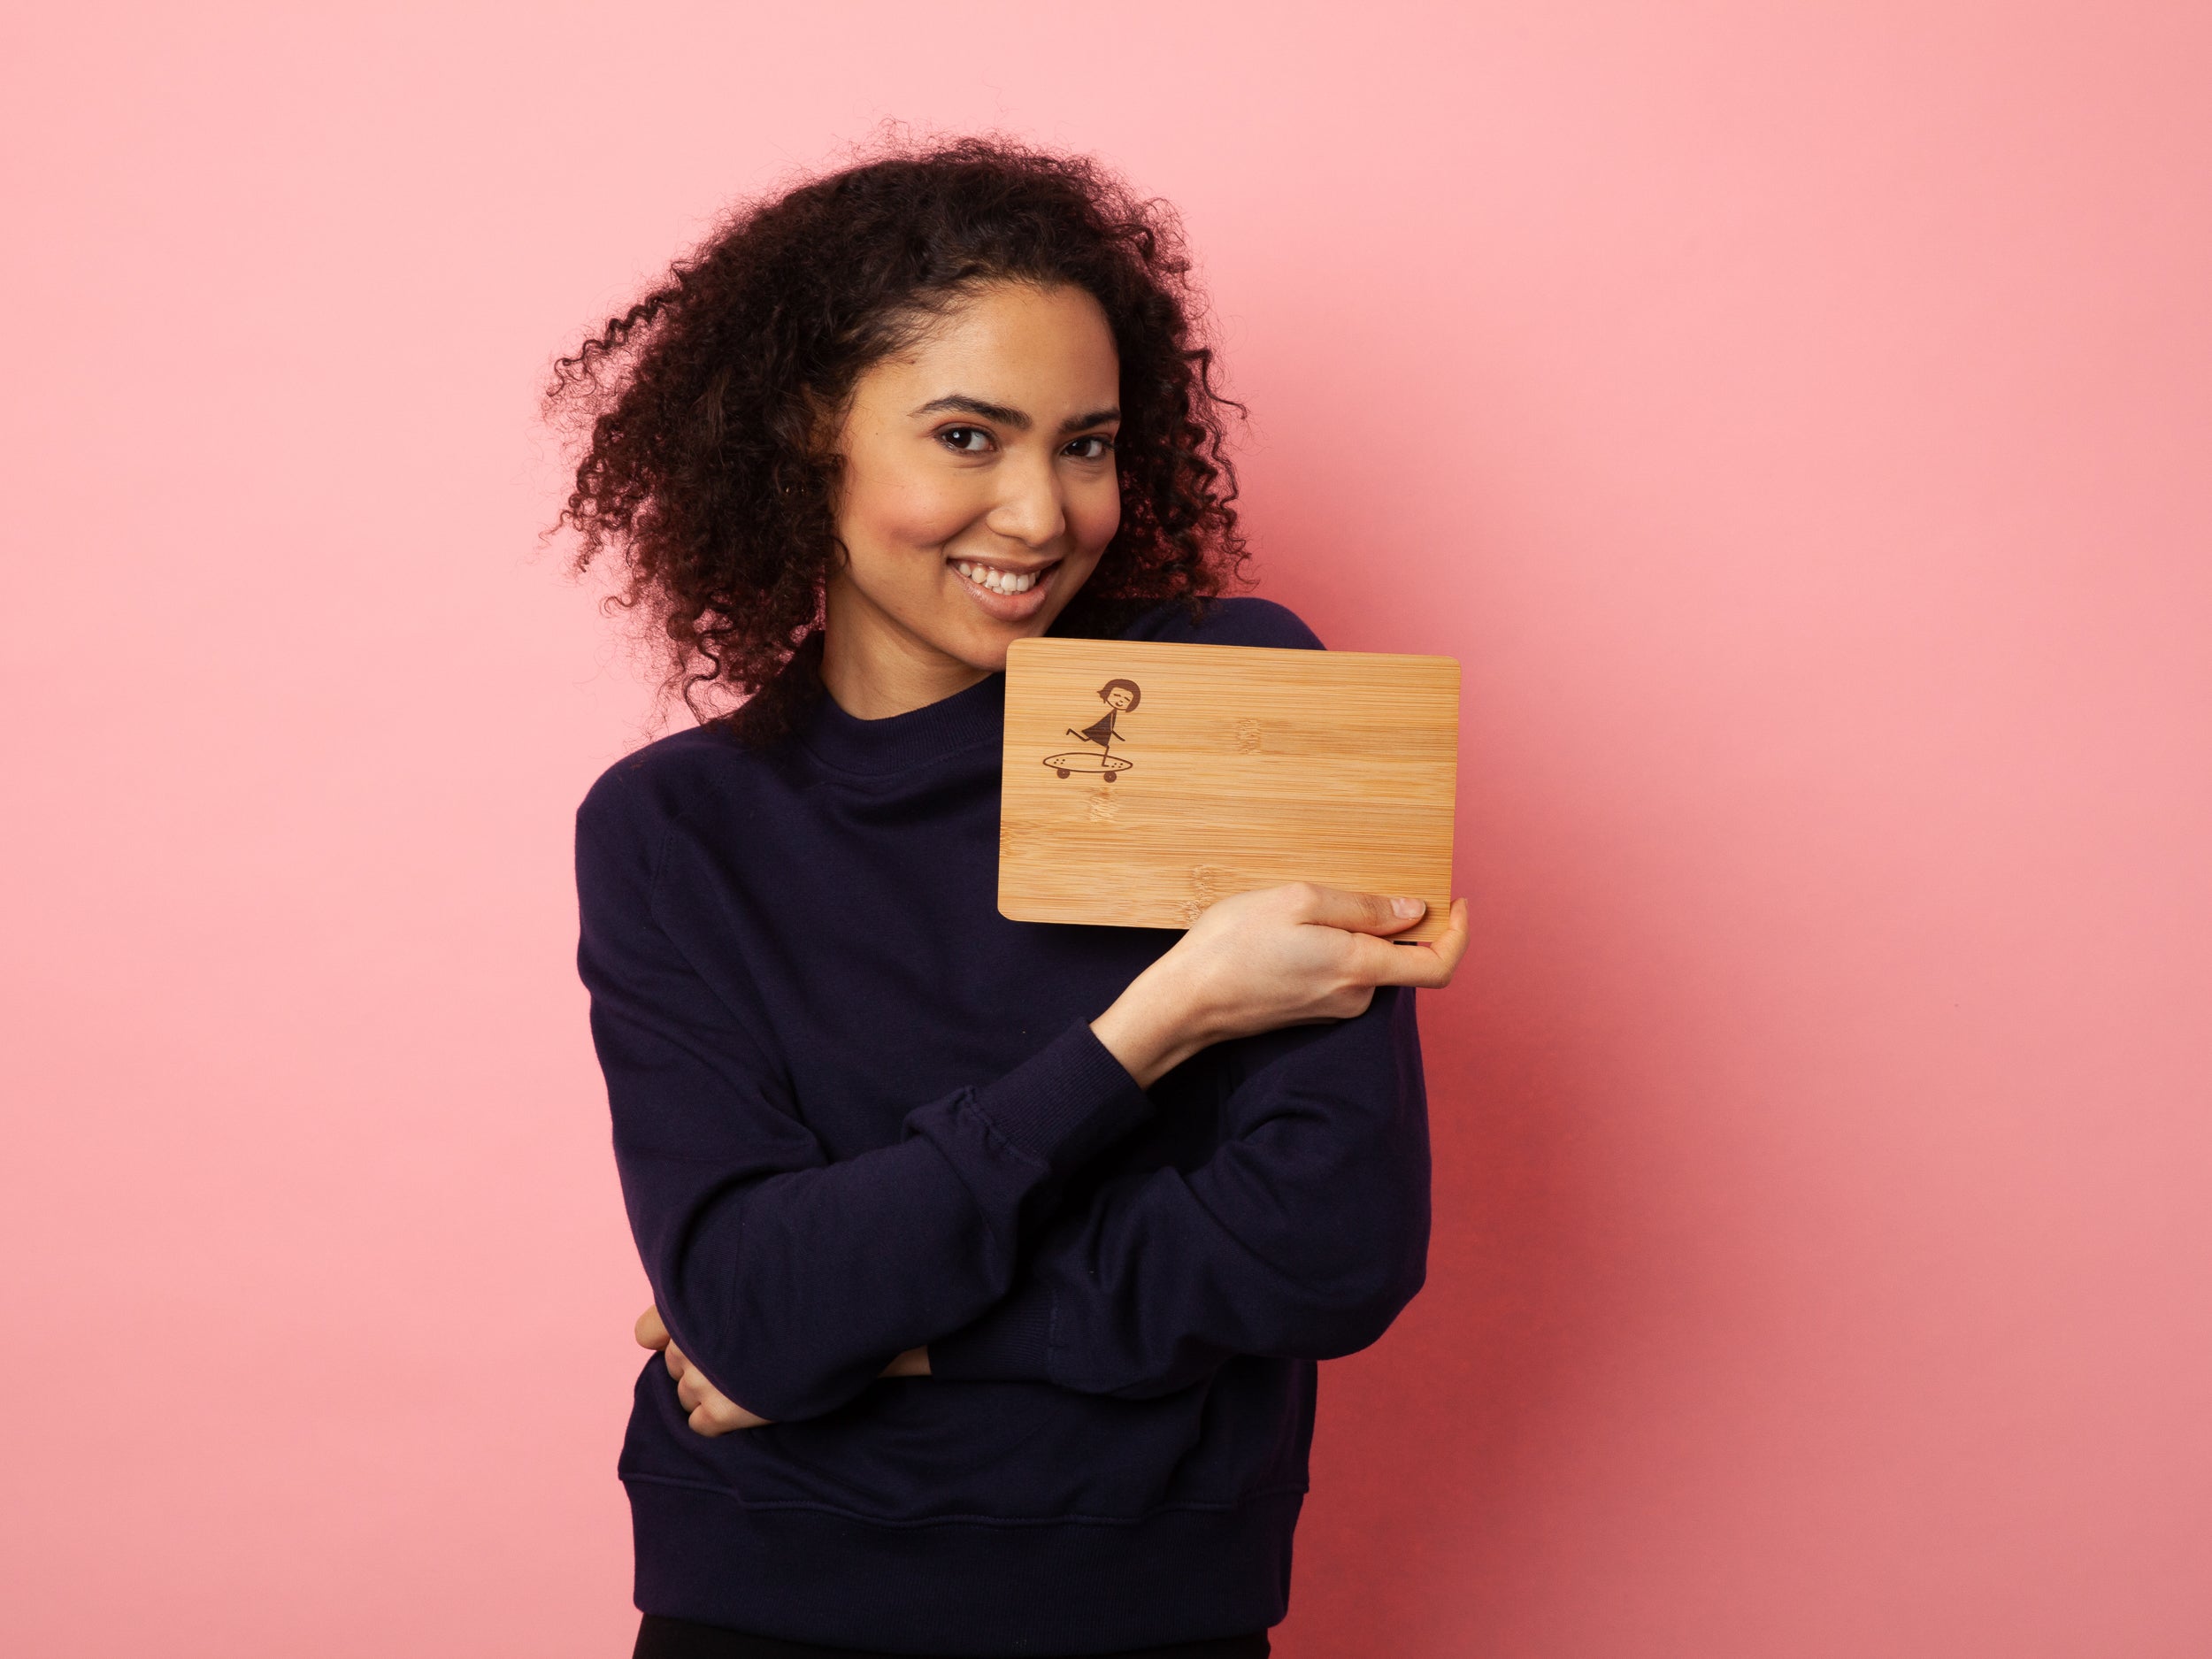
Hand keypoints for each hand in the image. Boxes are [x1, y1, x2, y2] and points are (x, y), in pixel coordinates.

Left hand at [632, 1306, 929, 1435]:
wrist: (843, 1321)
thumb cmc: (805, 1290)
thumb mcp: (753, 1271)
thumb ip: (720, 1286)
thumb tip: (685, 1311)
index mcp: (691, 1304)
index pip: (648, 1331)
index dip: (668, 1334)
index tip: (694, 1333)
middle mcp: (690, 1342)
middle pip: (672, 1363)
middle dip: (697, 1361)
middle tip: (740, 1354)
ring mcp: (704, 1380)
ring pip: (684, 1394)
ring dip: (707, 1391)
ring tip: (748, 1378)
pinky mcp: (722, 1413)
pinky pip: (699, 1424)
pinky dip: (717, 1419)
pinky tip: (745, 1404)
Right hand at [1091, 884, 1469, 1087]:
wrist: (1184, 1002)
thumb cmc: (1232, 946)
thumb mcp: (1299, 901)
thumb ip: (1362, 907)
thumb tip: (1412, 911)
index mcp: (1360, 967)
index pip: (1439, 966)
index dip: (1459, 934)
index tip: (1456, 902)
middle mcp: (1355, 996)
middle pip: (1403, 959)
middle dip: (1395, 921)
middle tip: (1359, 884)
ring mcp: (1332, 1007)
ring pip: (1369, 963)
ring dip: (1357, 932)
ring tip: (1309, 905)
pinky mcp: (1310, 1010)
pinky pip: (1342, 973)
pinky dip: (1335, 946)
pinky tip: (1294, 930)